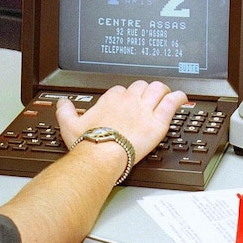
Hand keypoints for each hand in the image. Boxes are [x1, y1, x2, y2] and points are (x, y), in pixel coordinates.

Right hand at [55, 80, 187, 163]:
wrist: (102, 156)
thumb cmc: (88, 143)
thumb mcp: (69, 125)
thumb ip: (65, 110)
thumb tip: (62, 103)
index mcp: (111, 100)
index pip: (120, 90)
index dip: (125, 95)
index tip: (126, 102)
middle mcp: (129, 101)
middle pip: (141, 86)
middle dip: (144, 91)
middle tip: (147, 99)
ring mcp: (144, 109)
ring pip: (157, 89)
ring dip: (162, 90)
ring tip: (165, 95)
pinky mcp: (157, 121)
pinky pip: (171, 103)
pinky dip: (178, 98)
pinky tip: (181, 99)